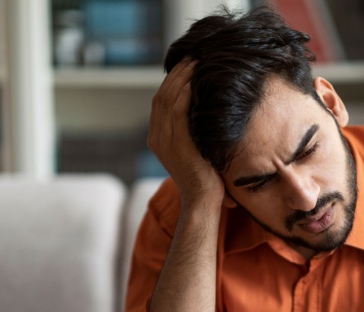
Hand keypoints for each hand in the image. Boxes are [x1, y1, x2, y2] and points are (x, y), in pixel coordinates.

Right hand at [147, 59, 224, 205]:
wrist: (203, 202)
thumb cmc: (206, 178)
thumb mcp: (196, 150)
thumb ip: (193, 132)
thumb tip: (205, 111)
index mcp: (158, 138)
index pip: (160, 101)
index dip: (172, 81)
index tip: (187, 66)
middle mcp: (157, 138)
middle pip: (160, 96)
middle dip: (176, 74)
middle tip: (192, 58)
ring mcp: (164, 141)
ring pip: (167, 99)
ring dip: (181, 78)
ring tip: (195, 63)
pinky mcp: (177, 144)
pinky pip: (177, 111)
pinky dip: (185, 93)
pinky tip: (195, 81)